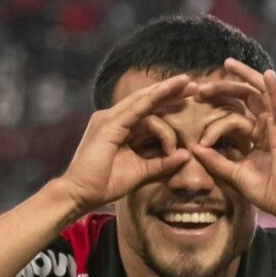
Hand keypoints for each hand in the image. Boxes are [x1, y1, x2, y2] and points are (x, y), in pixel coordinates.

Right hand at [57, 75, 195, 214]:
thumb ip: (163, 163)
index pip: (148, 110)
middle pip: (146, 99)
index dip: (168, 103)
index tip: (189, 100)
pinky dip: (153, 99)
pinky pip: (136, 109)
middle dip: (171, 91)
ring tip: (186, 82)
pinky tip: (168, 90)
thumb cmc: (106, 184)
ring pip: (143, 100)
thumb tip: (186, 155)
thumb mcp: (142, 172)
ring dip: (166, 90)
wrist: (80, 194)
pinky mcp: (109, 125)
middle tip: (194, 84)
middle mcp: (113, 118)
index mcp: (120, 127)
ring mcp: (109, 119)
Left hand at [190, 59, 275, 222]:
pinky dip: (275, 90)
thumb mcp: (236, 175)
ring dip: (245, 77)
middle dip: (224, 87)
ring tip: (228, 64)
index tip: (196, 100)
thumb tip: (194, 149)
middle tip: (201, 86)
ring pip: (261, 93)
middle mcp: (268, 126)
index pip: (236, 110)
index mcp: (257, 135)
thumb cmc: (269, 192)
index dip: (217, 104)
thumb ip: (217, 162)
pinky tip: (267, 74)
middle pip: (247, 96)